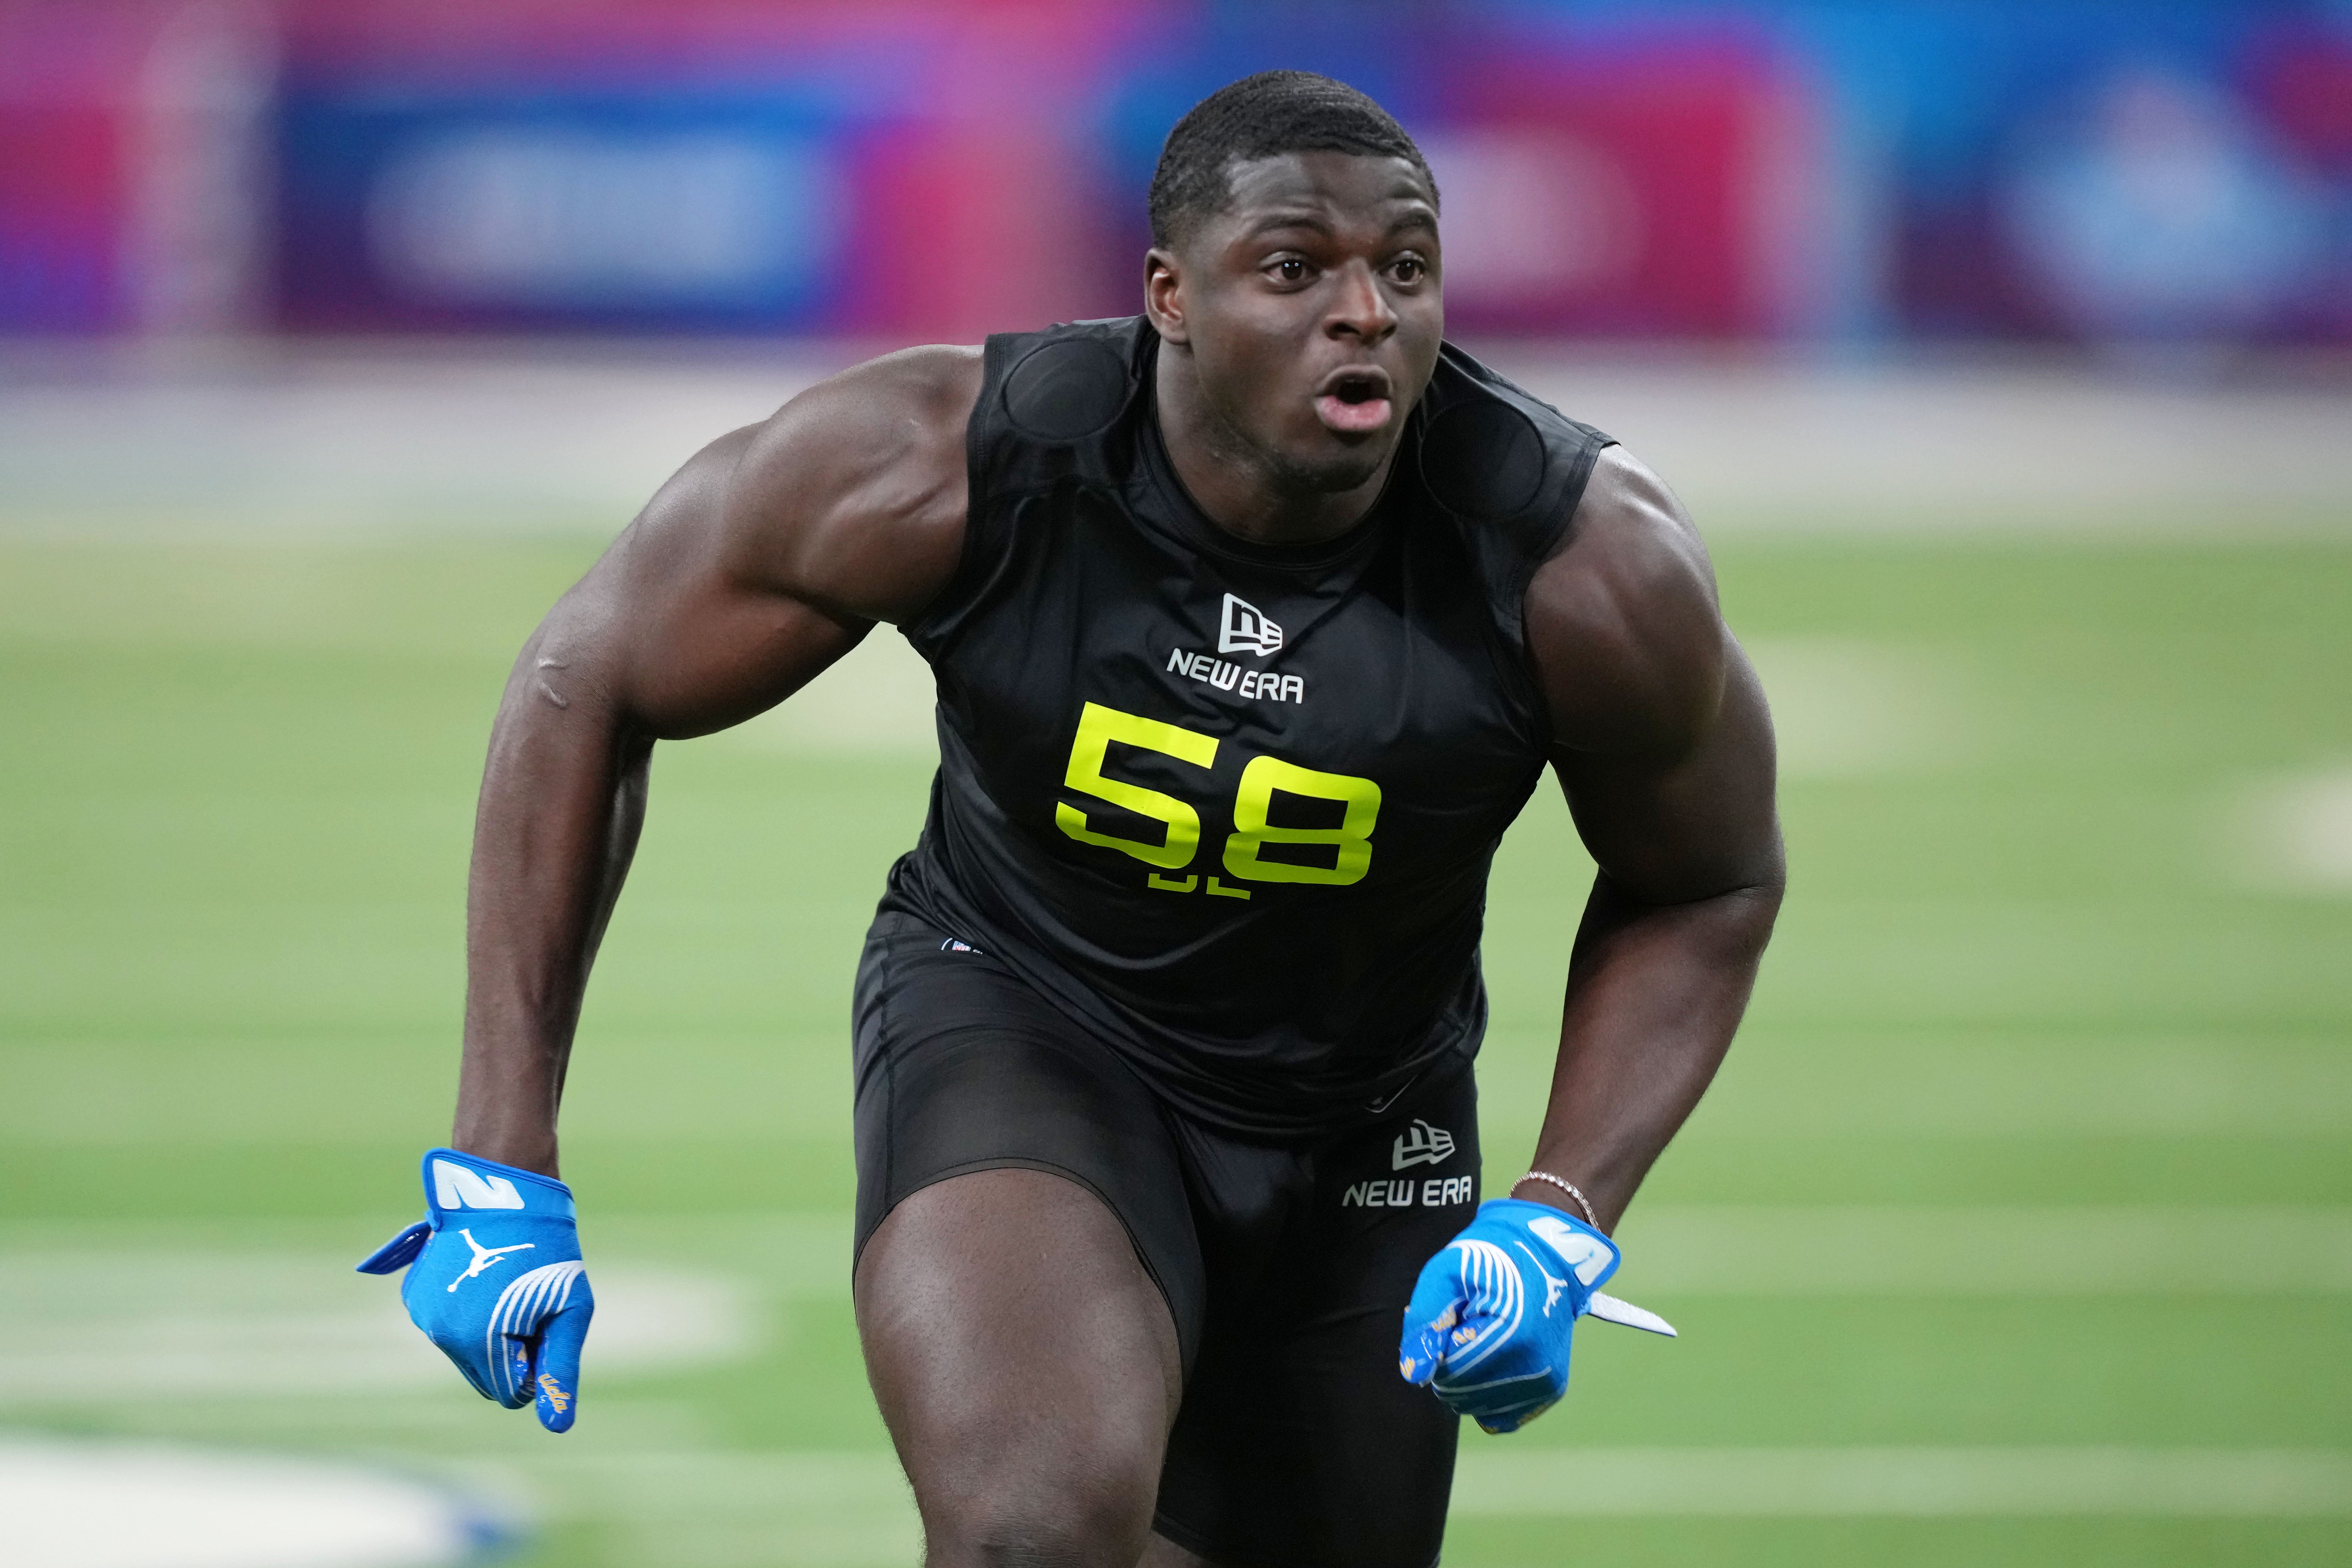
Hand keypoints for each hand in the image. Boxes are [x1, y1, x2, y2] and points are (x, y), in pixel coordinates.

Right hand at [357, 1148, 592, 1431]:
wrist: (502, 1190)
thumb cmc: (548, 1251)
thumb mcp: (570, 1311)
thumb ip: (561, 1370)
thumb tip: (558, 1427)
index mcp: (479, 1342)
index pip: (511, 1394)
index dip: (536, 1368)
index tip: (545, 1327)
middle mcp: (441, 1334)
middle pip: (486, 1378)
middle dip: (511, 1354)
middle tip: (529, 1304)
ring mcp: (423, 1314)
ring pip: (466, 1353)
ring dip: (489, 1334)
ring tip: (507, 1285)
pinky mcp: (414, 1297)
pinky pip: (448, 1327)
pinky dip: (467, 1315)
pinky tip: (483, 1277)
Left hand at [1397, 1198, 1619, 1433]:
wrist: (1545, 1257)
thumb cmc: (1490, 1261)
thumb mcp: (1446, 1274)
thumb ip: (1425, 1321)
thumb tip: (1413, 1376)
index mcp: (1511, 1336)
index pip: (1446, 1371)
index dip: (1440, 1344)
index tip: (1456, 1315)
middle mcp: (1534, 1369)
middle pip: (1460, 1393)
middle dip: (1451, 1362)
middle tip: (1468, 1324)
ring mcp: (1545, 1383)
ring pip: (1476, 1406)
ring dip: (1467, 1378)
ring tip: (1484, 1337)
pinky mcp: (1550, 1391)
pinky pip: (1501, 1417)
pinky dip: (1487, 1395)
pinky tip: (1493, 1362)